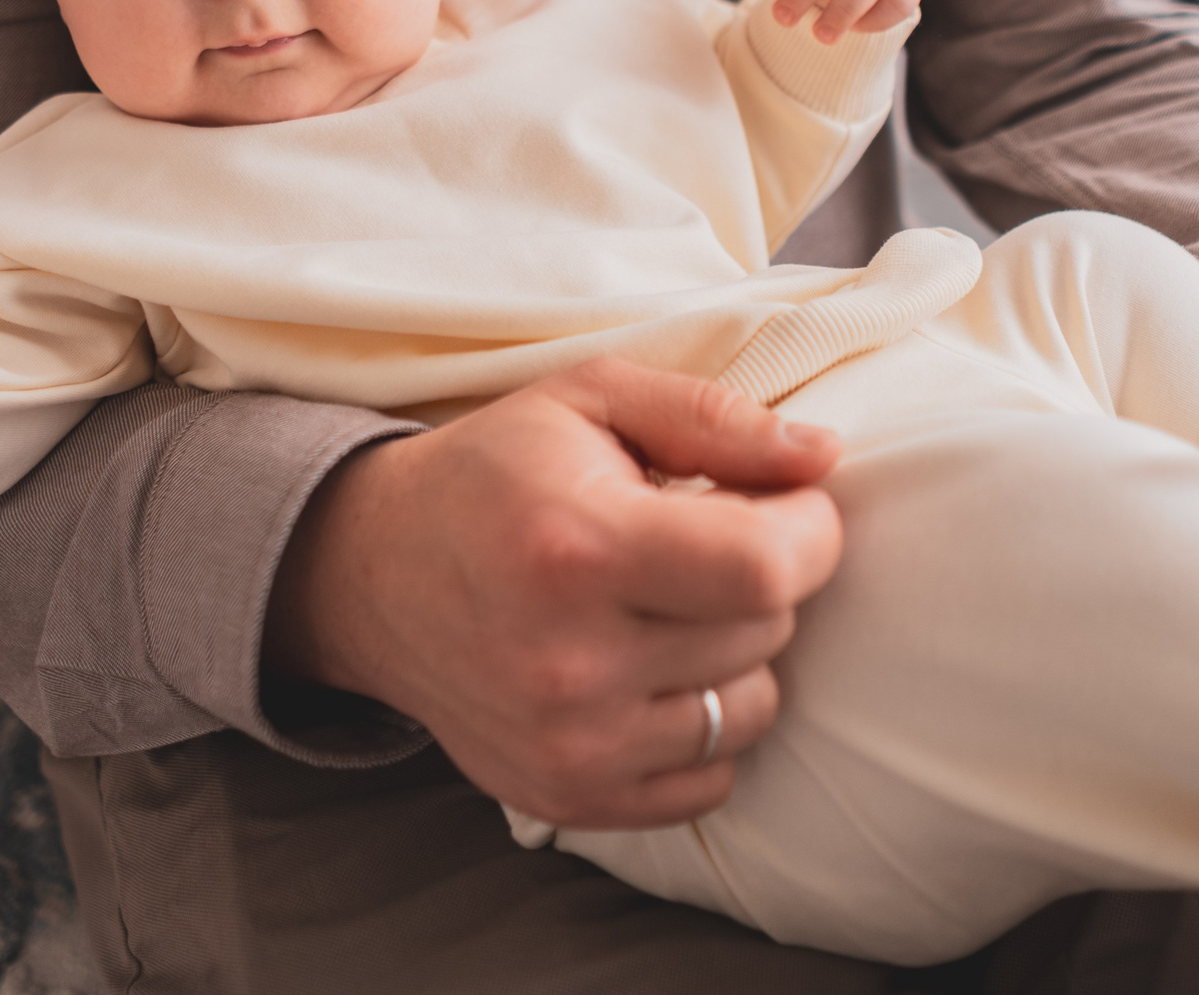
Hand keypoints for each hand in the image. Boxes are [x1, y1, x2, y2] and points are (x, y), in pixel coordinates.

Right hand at [266, 357, 843, 829]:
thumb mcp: (591, 400)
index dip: (806, 528)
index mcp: (580, 548)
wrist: (373, 572)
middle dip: (759, 575)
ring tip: (666, 606)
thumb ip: (714, 418)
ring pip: (751, 708)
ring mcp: (567, 745)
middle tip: (697, 541)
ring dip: (733, 652)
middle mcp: (571, 663)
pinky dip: (702, 725)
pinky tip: (648, 669)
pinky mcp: (566, 798)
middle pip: (765, 630)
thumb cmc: (495, 472)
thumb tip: (824, 457)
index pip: (766, 568)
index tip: (781, 502)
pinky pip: (712, 779)